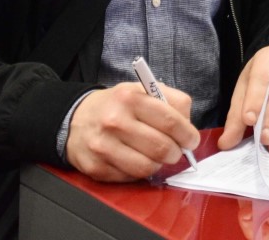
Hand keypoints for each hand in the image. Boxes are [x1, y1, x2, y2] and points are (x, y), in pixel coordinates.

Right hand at [66, 81, 199, 181]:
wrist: (77, 118)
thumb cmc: (118, 105)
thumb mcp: (143, 91)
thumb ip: (172, 102)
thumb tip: (188, 126)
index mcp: (130, 98)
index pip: (169, 121)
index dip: (187, 134)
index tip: (192, 140)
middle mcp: (114, 121)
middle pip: (160, 147)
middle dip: (175, 152)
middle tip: (176, 151)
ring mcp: (103, 146)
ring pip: (147, 167)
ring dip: (158, 164)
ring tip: (156, 155)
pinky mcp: (96, 167)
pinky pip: (130, 177)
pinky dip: (139, 172)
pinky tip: (135, 159)